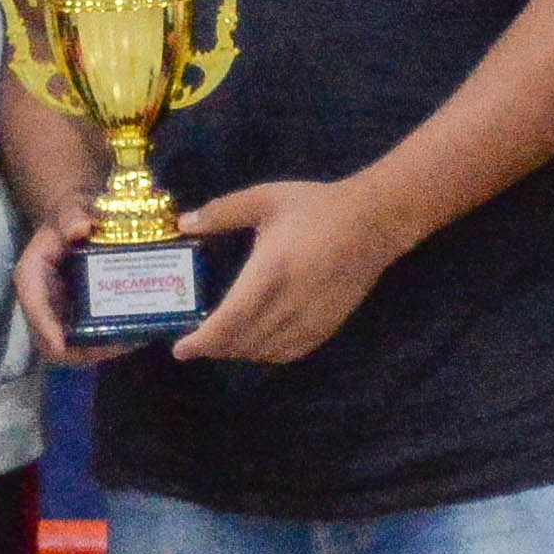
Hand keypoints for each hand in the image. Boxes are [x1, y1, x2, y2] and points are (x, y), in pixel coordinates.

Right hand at [11, 204, 140, 370]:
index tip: (60, 345)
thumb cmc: (72, 216)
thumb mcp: (71, 207)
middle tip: (117, 343)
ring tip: (135, 338)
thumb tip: (81, 226)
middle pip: (51, 341)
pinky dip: (114, 341)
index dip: (44, 327)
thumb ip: (72, 213)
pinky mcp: (81, 319)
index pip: (33, 304)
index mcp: (33, 276)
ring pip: (74, 348)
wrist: (80, 220)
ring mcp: (62, 315)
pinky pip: (92, 341)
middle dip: (81, 349)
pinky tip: (141, 332)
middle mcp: (44, 302)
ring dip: (103, 349)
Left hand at [173, 177, 404, 365]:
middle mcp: (288, 305)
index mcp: (269, 274)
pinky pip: (289, 353)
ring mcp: (310, 319)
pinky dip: (266, 355)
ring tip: (222, 341)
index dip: (201, 342)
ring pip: (264, 353)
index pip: (227, 323)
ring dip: (238, 352)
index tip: (180, 350)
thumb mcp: (265, 199)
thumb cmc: (317, 207)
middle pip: (242, 343)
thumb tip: (183, 223)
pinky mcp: (327, 325)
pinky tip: (256, 344)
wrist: (373, 222)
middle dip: (214, 348)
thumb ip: (222, 212)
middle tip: (196, 342)